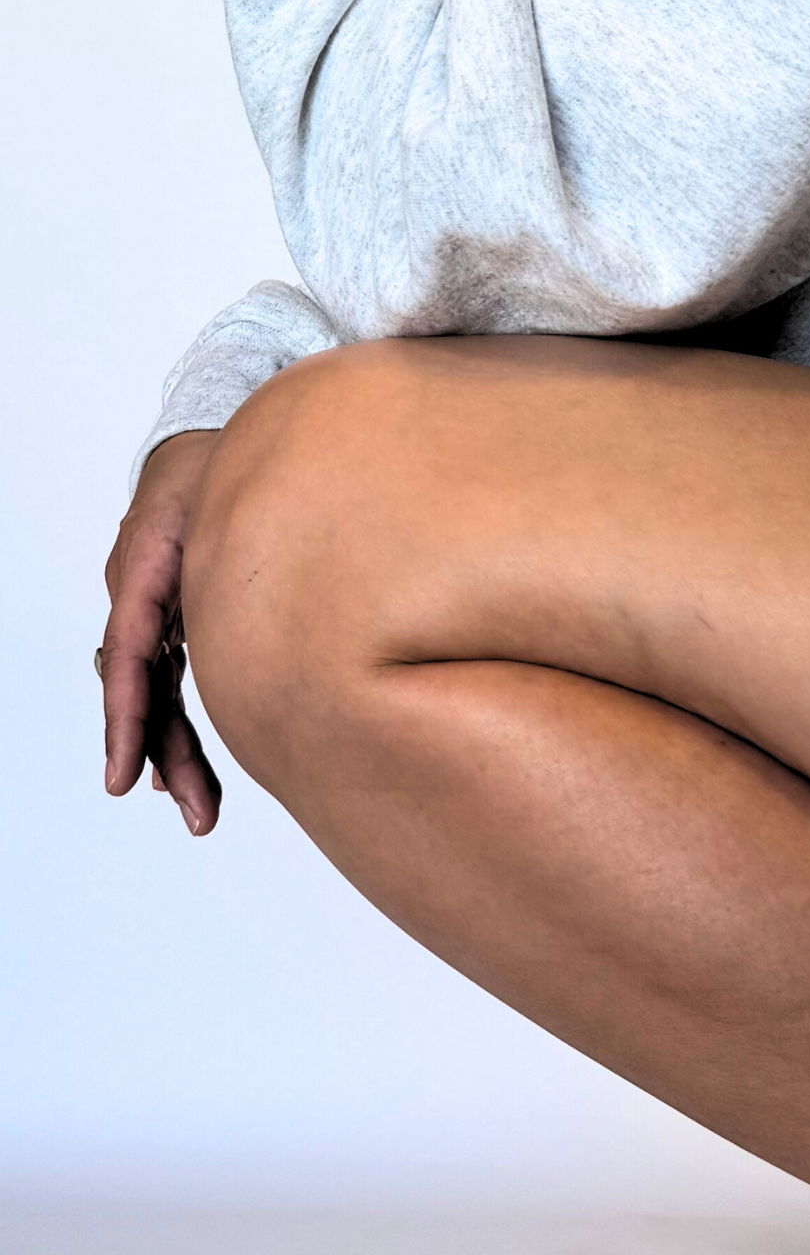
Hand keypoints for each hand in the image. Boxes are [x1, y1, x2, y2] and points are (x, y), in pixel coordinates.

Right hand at [101, 429, 223, 833]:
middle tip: (195, 815)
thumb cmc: (233, 464)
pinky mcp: (174, 615)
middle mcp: (140, 591)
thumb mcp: (233, 498)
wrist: (226, 440)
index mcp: (145, 563)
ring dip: (175, 752)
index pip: (129, 655)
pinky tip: (185, 771)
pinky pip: (169, 679)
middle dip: (165, 755)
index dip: (127, 720)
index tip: (123, 777)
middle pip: (143, 687)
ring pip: (155, 691)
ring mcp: (154, 606)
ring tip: (198, 810)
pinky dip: (177, 724)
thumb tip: (241, 624)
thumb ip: (230, 557)